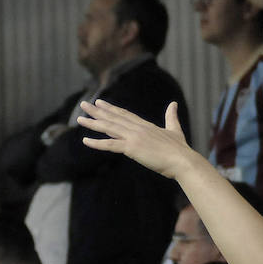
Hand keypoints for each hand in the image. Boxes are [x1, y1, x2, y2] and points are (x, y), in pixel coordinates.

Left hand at [77, 100, 197, 179]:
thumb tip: (173, 103)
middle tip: (84, 105)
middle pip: (113, 118)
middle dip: (97, 111)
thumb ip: (171, 117)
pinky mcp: (132, 148)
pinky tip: (85, 141)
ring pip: (109, 128)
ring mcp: (134, 137)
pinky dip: (97, 143)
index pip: (125, 114)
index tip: (100, 102)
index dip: (111, 108)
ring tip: (80, 119)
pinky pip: (110, 145)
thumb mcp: (175, 130)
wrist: (182, 160)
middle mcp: (137, 128)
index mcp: (146, 125)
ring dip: (93, 123)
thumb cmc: (180, 149)